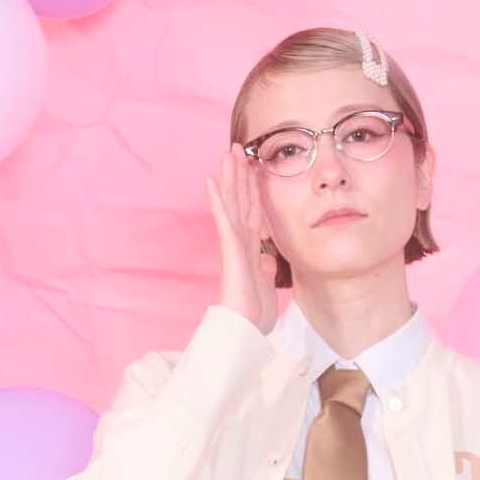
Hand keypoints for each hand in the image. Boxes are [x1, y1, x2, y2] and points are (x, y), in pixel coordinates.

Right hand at [206, 143, 279, 334]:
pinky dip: (218, 201)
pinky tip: (213, 181)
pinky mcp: (229, 251)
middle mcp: (240, 243)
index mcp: (250, 250)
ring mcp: (233, 246)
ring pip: (231, 203)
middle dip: (239, 174)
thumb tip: (266, 259)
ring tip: (228, 152)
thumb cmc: (253, 316)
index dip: (251, 189)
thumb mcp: (266, 287)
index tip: (252, 167)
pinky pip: (223, 221)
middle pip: (239, 200)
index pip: (251, 212)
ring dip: (230, 177)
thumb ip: (265, 270)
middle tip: (238, 147)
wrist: (245, 332)